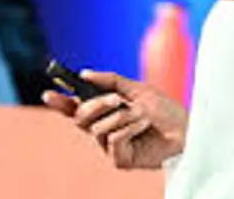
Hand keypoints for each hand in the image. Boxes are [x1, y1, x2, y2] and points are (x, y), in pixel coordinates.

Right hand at [42, 70, 187, 169]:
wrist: (185, 129)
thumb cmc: (164, 109)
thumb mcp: (136, 88)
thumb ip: (110, 80)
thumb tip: (84, 73)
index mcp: (106, 112)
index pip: (76, 108)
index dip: (60, 102)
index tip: (48, 93)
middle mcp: (105, 129)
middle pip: (81, 118)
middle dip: (96, 105)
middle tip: (115, 98)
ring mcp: (110, 146)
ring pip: (98, 128)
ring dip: (123, 116)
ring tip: (142, 116)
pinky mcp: (120, 160)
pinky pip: (113, 140)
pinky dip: (130, 128)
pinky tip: (143, 128)